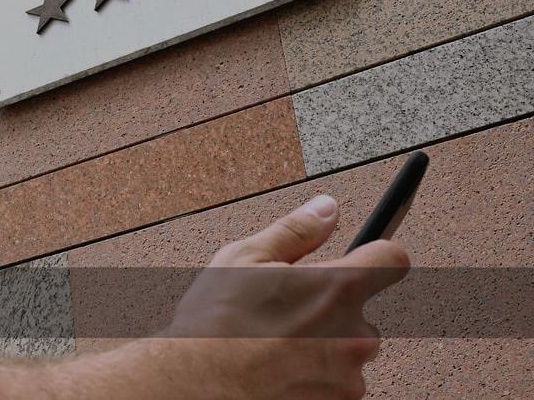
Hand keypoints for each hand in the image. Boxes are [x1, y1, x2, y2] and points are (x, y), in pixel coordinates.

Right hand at [163, 195, 409, 398]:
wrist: (198, 384)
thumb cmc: (216, 325)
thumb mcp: (246, 258)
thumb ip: (297, 230)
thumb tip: (326, 209)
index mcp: (337, 288)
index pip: (392, 259)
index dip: (377, 254)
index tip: (364, 257)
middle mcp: (354, 333)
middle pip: (362, 311)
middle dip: (331, 309)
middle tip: (287, 310)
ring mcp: (348, 374)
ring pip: (348, 349)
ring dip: (324, 345)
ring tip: (277, 342)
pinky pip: (337, 381)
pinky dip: (314, 374)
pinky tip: (279, 366)